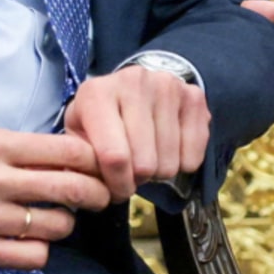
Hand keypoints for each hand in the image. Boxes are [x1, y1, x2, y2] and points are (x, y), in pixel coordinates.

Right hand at [0, 128, 109, 270]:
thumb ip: (22, 149)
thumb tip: (74, 154)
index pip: (67, 148)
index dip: (94, 159)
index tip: (102, 165)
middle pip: (69, 186)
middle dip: (97, 193)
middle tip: (102, 196)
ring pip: (56, 224)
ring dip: (67, 224)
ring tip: (59, 219)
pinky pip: (32, 256)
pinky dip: (42, 251)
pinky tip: (32, 242)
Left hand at [63, 66, 210, 202]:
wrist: (131, 86)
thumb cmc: (100, 118)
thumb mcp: (77, 135)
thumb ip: (77, 162)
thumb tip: (89, 191)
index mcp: (97, 94)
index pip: (114, 156)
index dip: (117, 184)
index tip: (117, 192)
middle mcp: (135, 82)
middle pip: (145, 162)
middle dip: (138, 179)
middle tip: (132, 173)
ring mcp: (169, 86)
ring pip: (170, 160)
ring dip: (159, 171)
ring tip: (148, 158)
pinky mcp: (194, 94)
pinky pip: (195, 149)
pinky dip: (184, 162)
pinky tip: (170, 150)